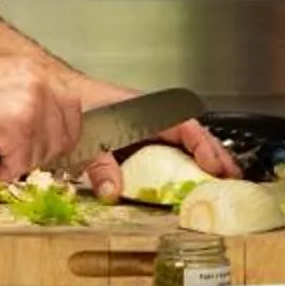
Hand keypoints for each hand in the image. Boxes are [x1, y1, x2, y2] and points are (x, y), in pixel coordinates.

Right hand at [0, 57, 81, 181]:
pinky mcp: (17, 131)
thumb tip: (46, 127)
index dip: (63, 134)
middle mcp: (41, 87)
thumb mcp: (3, 81)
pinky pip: (20, 165)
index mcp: (38, 73)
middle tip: (17, 156)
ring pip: (42, 154)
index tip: (50, 146)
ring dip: (17, 162)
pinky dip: (2, 171)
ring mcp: (31, 109)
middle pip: (64, 135)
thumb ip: (29, 97)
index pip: (72, 109)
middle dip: (42, 153)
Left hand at [80, 117, 242, 200]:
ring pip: (178, 145)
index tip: (216, 167)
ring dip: (198, 163)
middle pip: (190, 136)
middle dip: (213, 156)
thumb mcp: (86, 136)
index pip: (185, 126)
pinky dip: (175, 168)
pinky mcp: (130, 144)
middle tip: (231, 178)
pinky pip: (160, 155)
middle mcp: (147, 119)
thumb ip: (100, 164)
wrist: (53, 94)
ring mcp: (142, 131)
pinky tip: (179, 183)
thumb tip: (113, 191)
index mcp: (143, 111)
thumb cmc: (73, 104)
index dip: (204, 146)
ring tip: (215, 182)